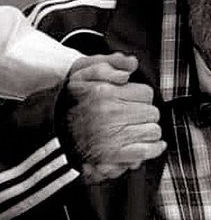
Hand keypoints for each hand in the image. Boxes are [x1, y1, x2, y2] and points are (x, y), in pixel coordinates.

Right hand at [65, 53, 165, 183]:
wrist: (50, 129)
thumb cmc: (73, 99)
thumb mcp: (84, 71)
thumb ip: (111, 63)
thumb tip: (132, 64)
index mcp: (105, 93)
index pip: (146, 94)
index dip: (140, 96)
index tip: (131, 100)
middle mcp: (109, 114)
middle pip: (152, 113)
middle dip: (145, 113)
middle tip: (130, 116)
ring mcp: (112, 137)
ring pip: (153, 131)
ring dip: (148, 131)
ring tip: (134, 130)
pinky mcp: (113, 156)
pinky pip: (146, 151)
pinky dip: (153, 149)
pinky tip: (152, 144)